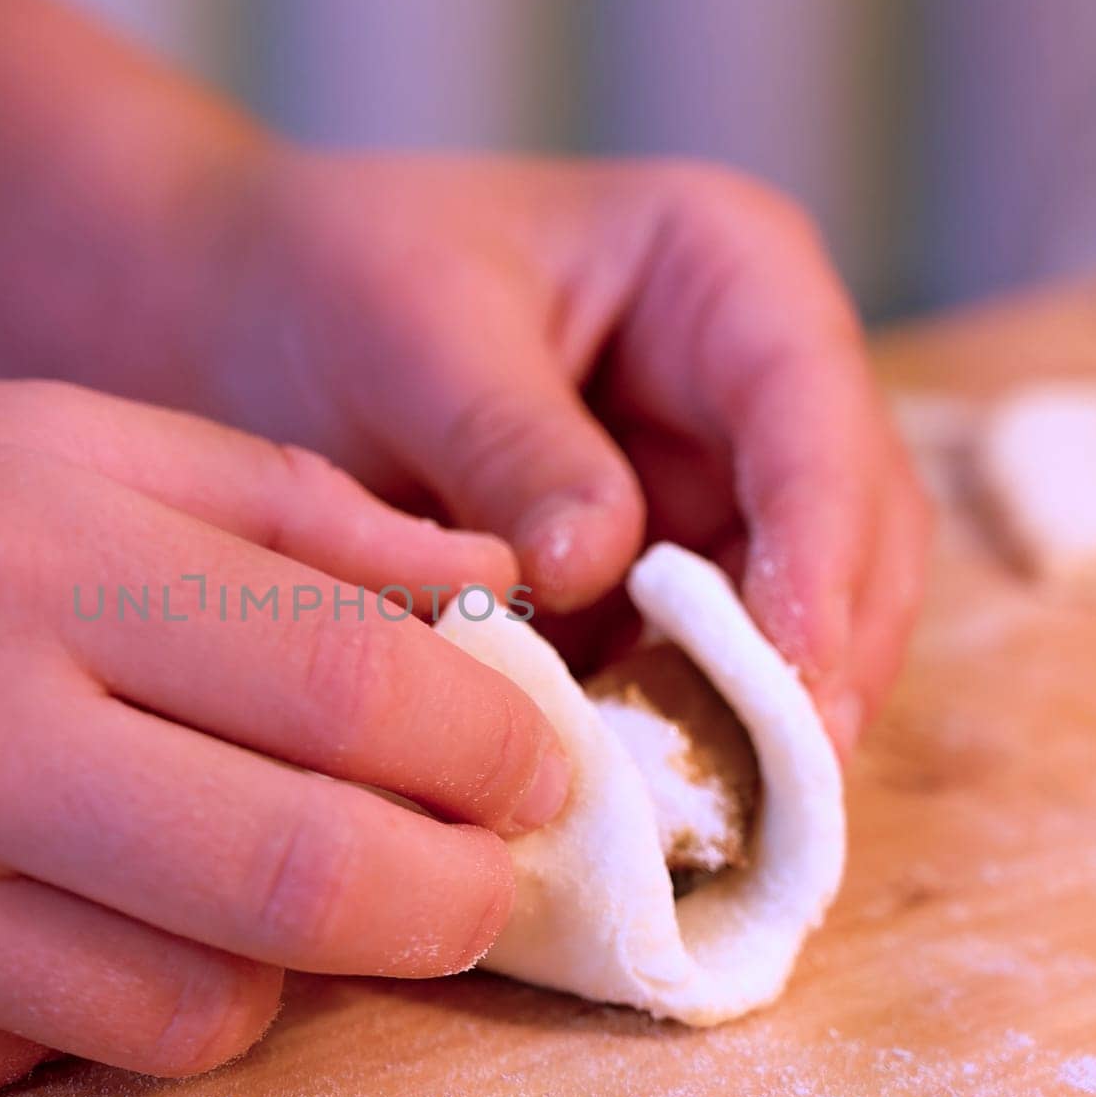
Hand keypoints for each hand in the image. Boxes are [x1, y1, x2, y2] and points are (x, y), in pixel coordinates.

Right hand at [0, 380, 566, 1096]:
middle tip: (493, 868)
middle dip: (462, 890)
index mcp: (10, 546)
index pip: (352, 685)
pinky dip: (124, 1000)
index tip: (539, 759)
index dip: (497, 741)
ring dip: (288, 956)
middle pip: (314, 878)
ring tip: (260, 870)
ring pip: (203, 1008)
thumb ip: (267, 504)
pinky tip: (78, 916)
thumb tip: (478, 586)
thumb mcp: (10, 434)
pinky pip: (55, 1059)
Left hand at [204, 152, 931, 755]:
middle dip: (814, 663)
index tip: (790, 669)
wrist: (250, 321)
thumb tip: (600, 565)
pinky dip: (673, 737)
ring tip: (696, 822)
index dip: (819, 548)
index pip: (815, 416)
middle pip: (846, 539)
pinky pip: (693, 671)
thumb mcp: (414, 333)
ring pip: (789, 625)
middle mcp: (743, 395)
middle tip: (759, 791)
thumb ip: (511, 440)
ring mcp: (705, 497)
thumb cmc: (341, 278)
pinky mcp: (650, 585)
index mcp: (724, 274)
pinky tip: (632, 807)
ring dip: (752, 723)